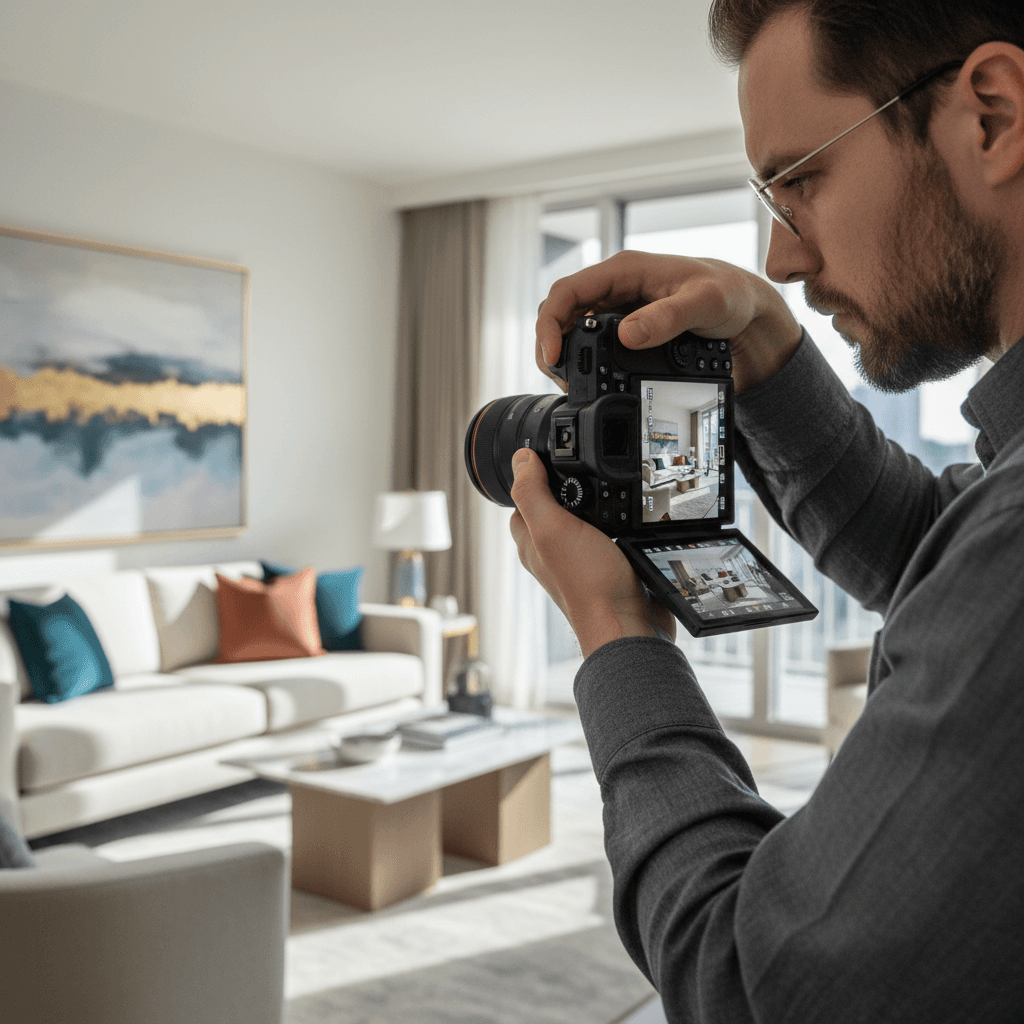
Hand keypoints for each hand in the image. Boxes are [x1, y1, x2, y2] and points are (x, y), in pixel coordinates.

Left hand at [509, 447, 674, 657]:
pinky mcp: (610, 566)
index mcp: (531, 543)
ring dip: (597, 504)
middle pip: (554, 508)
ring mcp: (581, 561)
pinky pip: (609, 536)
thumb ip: (533, 493)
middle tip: (585, 469)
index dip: (532, 476)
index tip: (550, 457)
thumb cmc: (588, 585)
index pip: (521, 500)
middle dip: (568, 487)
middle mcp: (553, 552)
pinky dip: (618, 522)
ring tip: (610, 487)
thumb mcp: (553, 528)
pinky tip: (630, 517)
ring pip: (583, 522)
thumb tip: (520, 458)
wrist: (629, 625)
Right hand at [536, 250, 802, 393]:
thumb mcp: (704, 304)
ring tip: (571, 386)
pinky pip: (591, 345)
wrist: (747, 313)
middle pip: (561, 313)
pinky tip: (590, 383)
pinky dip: (584, 364)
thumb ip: (667, 318)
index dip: (549, 324)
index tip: (552, 358)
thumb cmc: (730, 296)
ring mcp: (617, 309)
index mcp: (624, 270)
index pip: (566, 291)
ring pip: (571, 331)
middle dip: (551, 346)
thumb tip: (626, 335)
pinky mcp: (624, 330)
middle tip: (561, 381)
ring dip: (564, 358)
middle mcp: (615, 287)